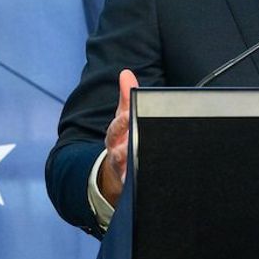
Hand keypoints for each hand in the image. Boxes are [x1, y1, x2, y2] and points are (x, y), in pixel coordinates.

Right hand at [98, 69, 137, 208]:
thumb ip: (126, 97)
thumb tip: (125, 72)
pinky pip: (134, 186)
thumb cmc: (122, 139)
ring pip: (125, 169)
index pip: (115, 128)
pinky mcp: (129, 185)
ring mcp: (122, 171)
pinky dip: (137, 185)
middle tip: (134, 142)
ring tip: (138, 164)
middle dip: (126, 147)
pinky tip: (146, 182)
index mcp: (115, 136)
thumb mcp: (123, 118)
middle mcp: (116, 153)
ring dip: (131, 167)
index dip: (121, 121)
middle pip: (119, 150)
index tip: (127, 114)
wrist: (111, 173)